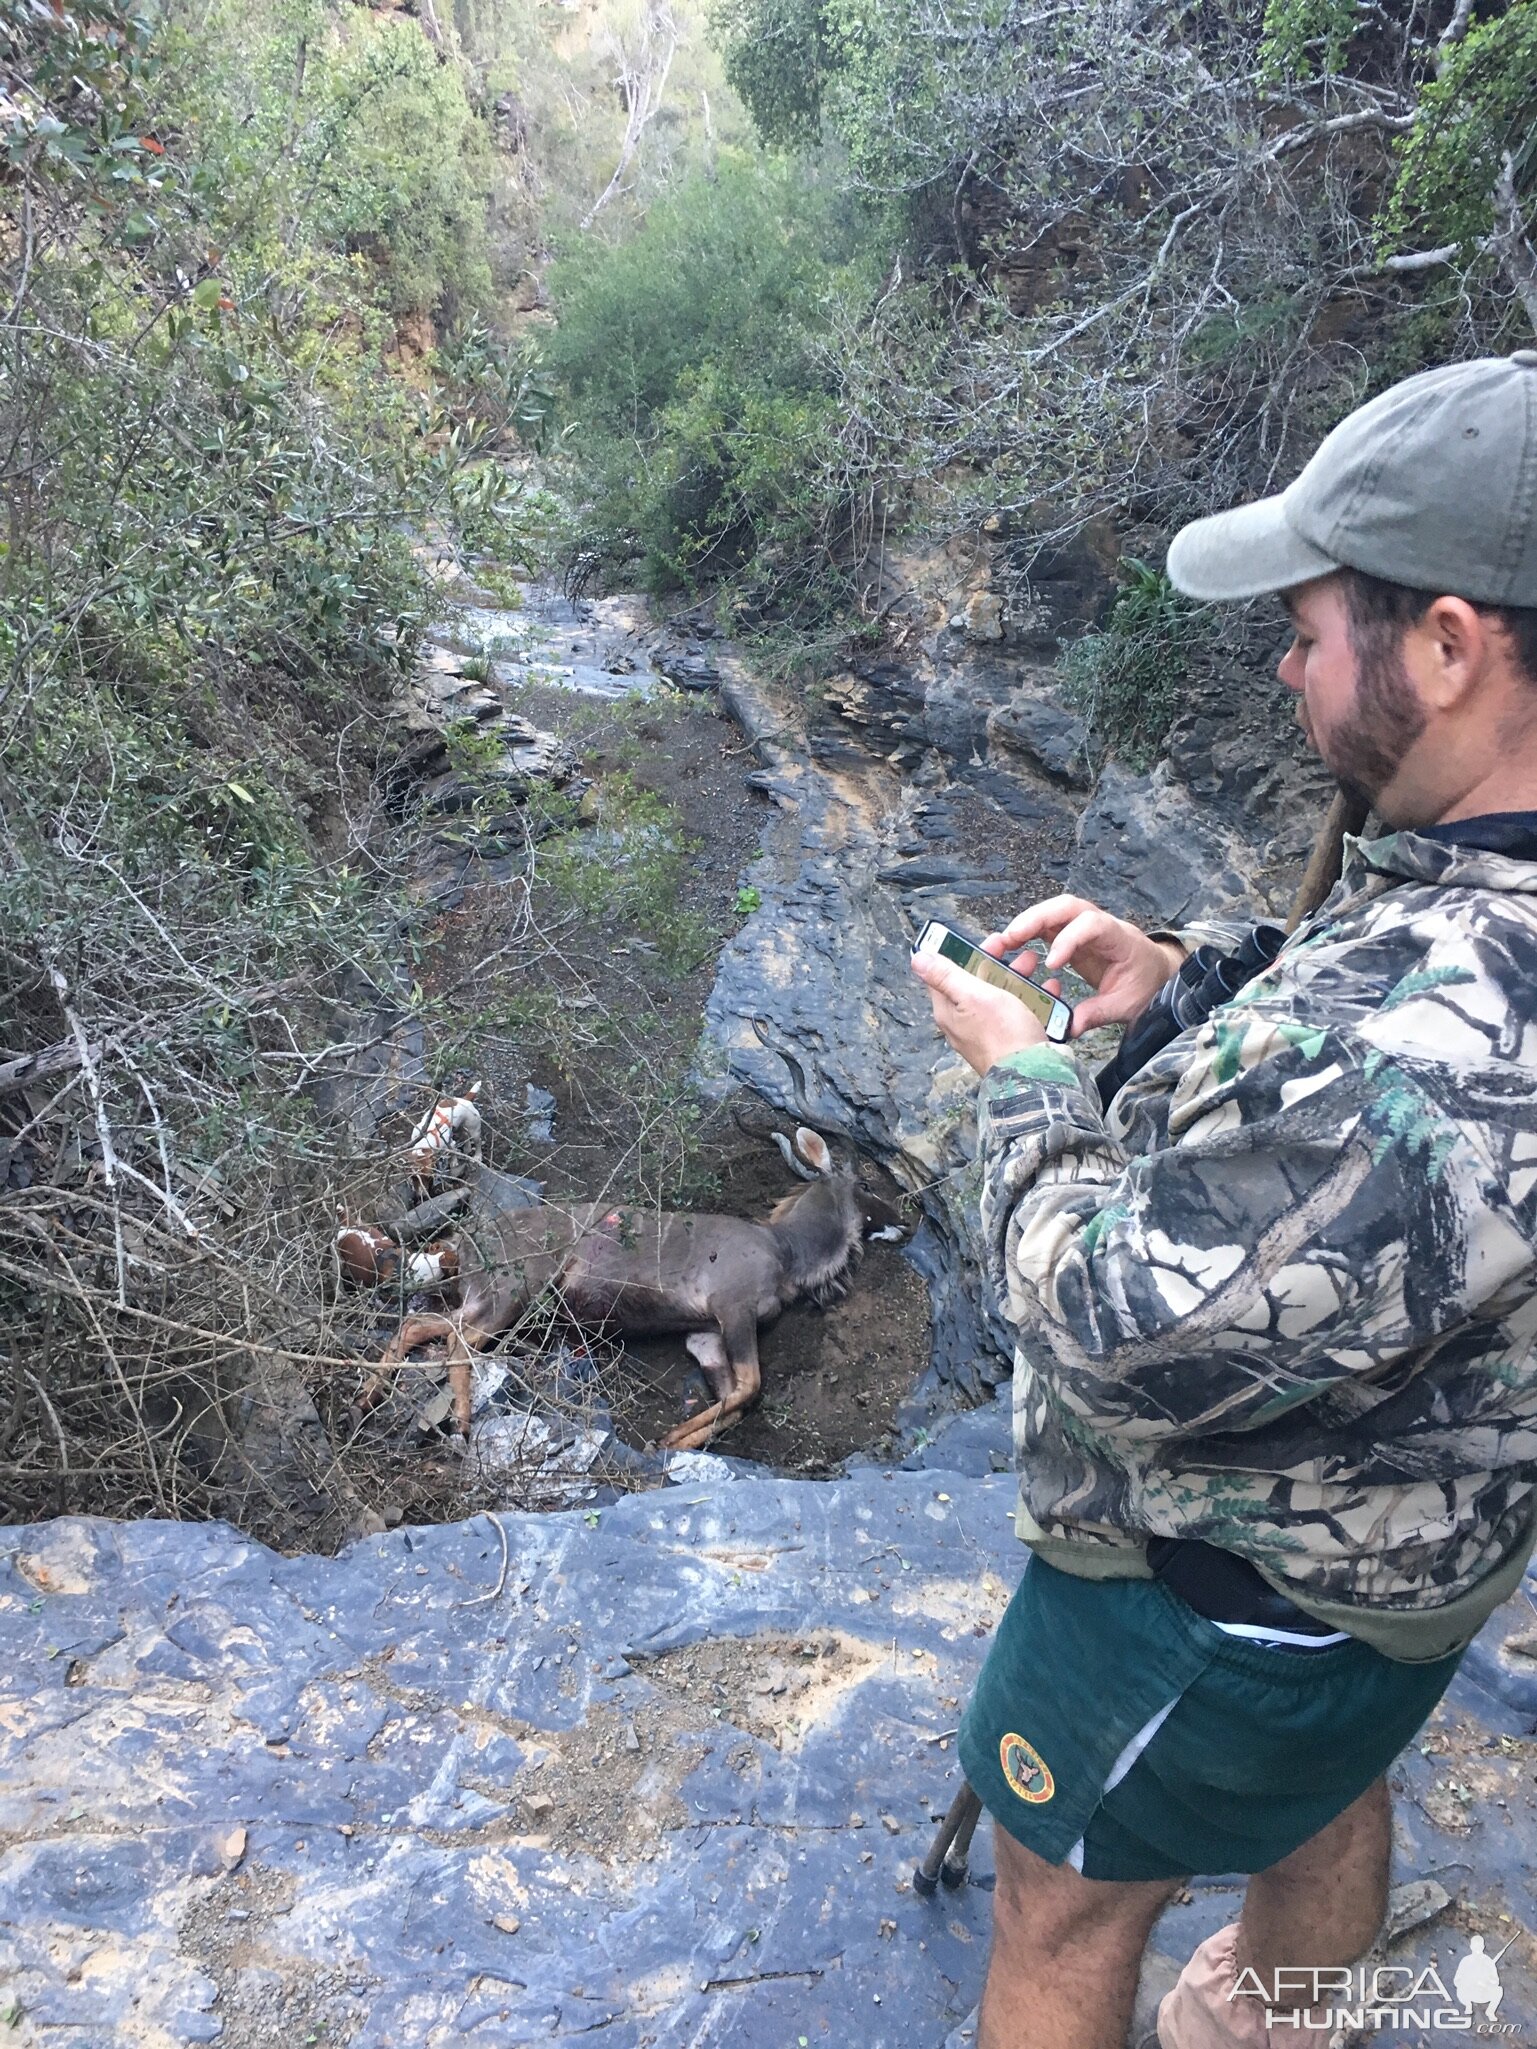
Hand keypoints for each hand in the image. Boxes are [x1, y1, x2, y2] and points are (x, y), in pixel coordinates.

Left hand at [911, 948, 1055, 1076]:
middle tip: (1013, 948)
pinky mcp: (1012, 1040)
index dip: (963, 952)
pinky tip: (1047, 991)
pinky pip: (1020, 1012)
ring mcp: (989, 1032)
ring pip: (1000, 996)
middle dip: (995, 962)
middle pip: (976, 983)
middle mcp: (965, 1023)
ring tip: (1033, 965)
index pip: (946, 973)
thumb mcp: (972, 996)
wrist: (1033, 1076)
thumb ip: (945, 976)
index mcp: (949, 1011)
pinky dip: (1033, 999)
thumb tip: (917, 959)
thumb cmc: (1003, 1036)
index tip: (982, 940)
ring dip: (1017, 977)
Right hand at [981, 895, 1183, 1036]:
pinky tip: (1013, 945)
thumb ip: (1098, 1013)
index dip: (1069, 939)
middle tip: (1011, 938)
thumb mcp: (1126, 1004)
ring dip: (1028, 921)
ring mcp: (1085, 926)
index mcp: (1120, 938)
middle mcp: (1101, 924)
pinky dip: (1030, 930)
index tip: (1051, 964)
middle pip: (1067, 906)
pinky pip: (1050, 924)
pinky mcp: (1074, 934)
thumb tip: (1069, 1027)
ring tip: (1005, 941)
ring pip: (1055, 911)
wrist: (1155, 974)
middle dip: (1037, 918)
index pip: (1092, 925)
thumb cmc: (1144, 984)